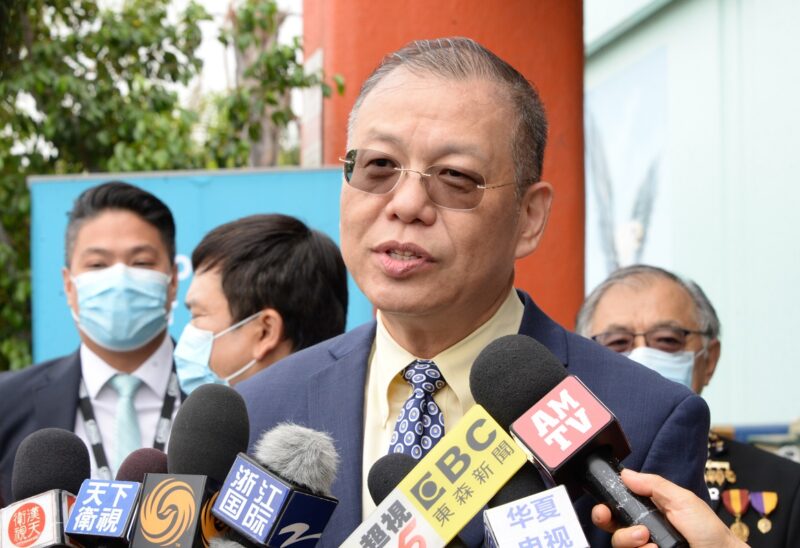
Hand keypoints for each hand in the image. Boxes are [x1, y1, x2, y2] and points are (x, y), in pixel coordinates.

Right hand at [591, 469, 747, 547]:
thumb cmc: (709, 532)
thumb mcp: (683, 501)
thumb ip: (654, 485)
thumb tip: (626, 474)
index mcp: (650, 511)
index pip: (619, 506)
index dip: (606, 505)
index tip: (603, 506)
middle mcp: (644, 531)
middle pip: (611, 525)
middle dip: (605, 520)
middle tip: (609, 517)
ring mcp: (646, 547)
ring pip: (619, 543)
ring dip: (627, 538)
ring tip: (647, 539)